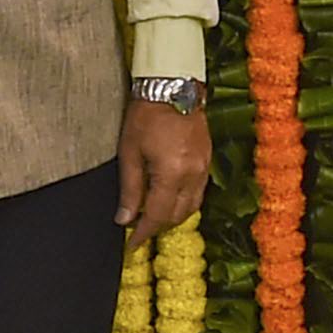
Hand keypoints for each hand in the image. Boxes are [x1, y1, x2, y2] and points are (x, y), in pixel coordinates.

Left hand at [118, 98, 212, 248]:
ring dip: (172, 216)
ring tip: (153, 215)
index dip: (143, 234)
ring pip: (192, 206)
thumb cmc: (145, 116)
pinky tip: (169, 197)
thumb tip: (124, 219)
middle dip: (158, 226)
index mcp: (172, 174)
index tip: (131, 245)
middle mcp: (193, 175)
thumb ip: (129, 189)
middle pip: (177, 216)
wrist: (172, 86)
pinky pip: (198, 192)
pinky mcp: (208, 159)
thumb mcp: (129, 152)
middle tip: (138, 229)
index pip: (157, 216)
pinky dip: (184, 201)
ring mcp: (204, 167)